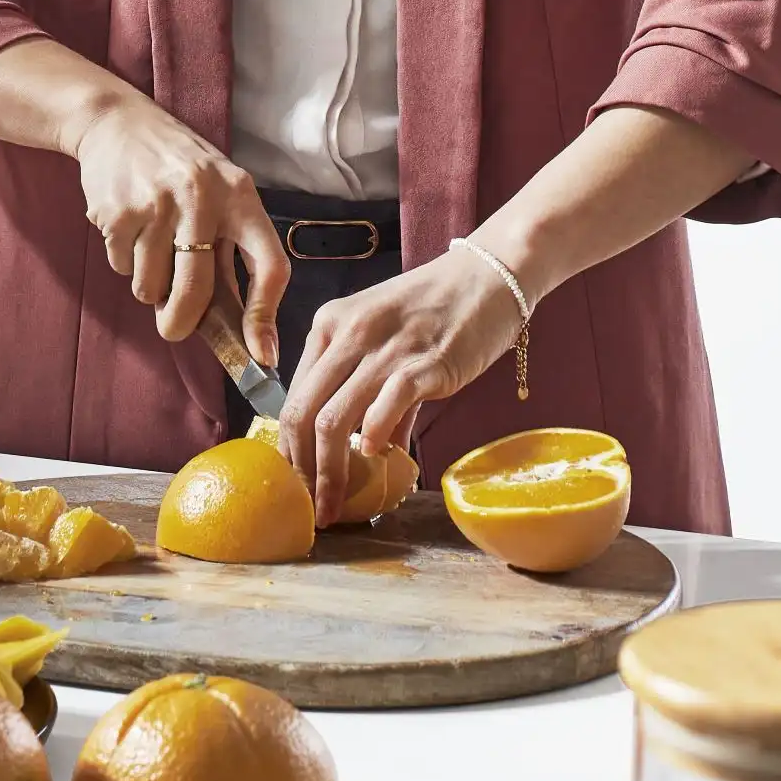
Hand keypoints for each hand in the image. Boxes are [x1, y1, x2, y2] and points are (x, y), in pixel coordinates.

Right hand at [70, 90, 286, 362]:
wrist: (118, 122)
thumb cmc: (179, 169)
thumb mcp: (218, 196)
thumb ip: (230, 254)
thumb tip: (246, 333)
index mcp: (240, 195)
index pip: (270, 265)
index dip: (266, 317)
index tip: (262, 354)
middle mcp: (203, 196)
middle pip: (197, 292)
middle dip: (181, 322)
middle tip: (173, 328)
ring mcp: (158, 204)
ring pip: (152, 287)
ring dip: (149, 284)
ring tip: (150, 246)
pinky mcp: (118, 211)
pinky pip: (122, 268)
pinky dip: (124, 262)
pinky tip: (129, 230)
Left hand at [280, 245, 520, 522]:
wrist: (491, 274)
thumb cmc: (440, 307)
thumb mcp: (386, 337)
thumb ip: (370, 391)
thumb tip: (370, 452)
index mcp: (330, 324)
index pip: (292, 396)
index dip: (289, 447)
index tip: (297, 480)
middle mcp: (349, 334)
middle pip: (302, 414)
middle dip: (301, 470)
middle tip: (311, 505)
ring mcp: (385, 349)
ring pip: (333, 421)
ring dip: (330, 473)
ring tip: (336, 504)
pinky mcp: (424, 364)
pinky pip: (384, 410)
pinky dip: (376, 442)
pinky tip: (380, 459)